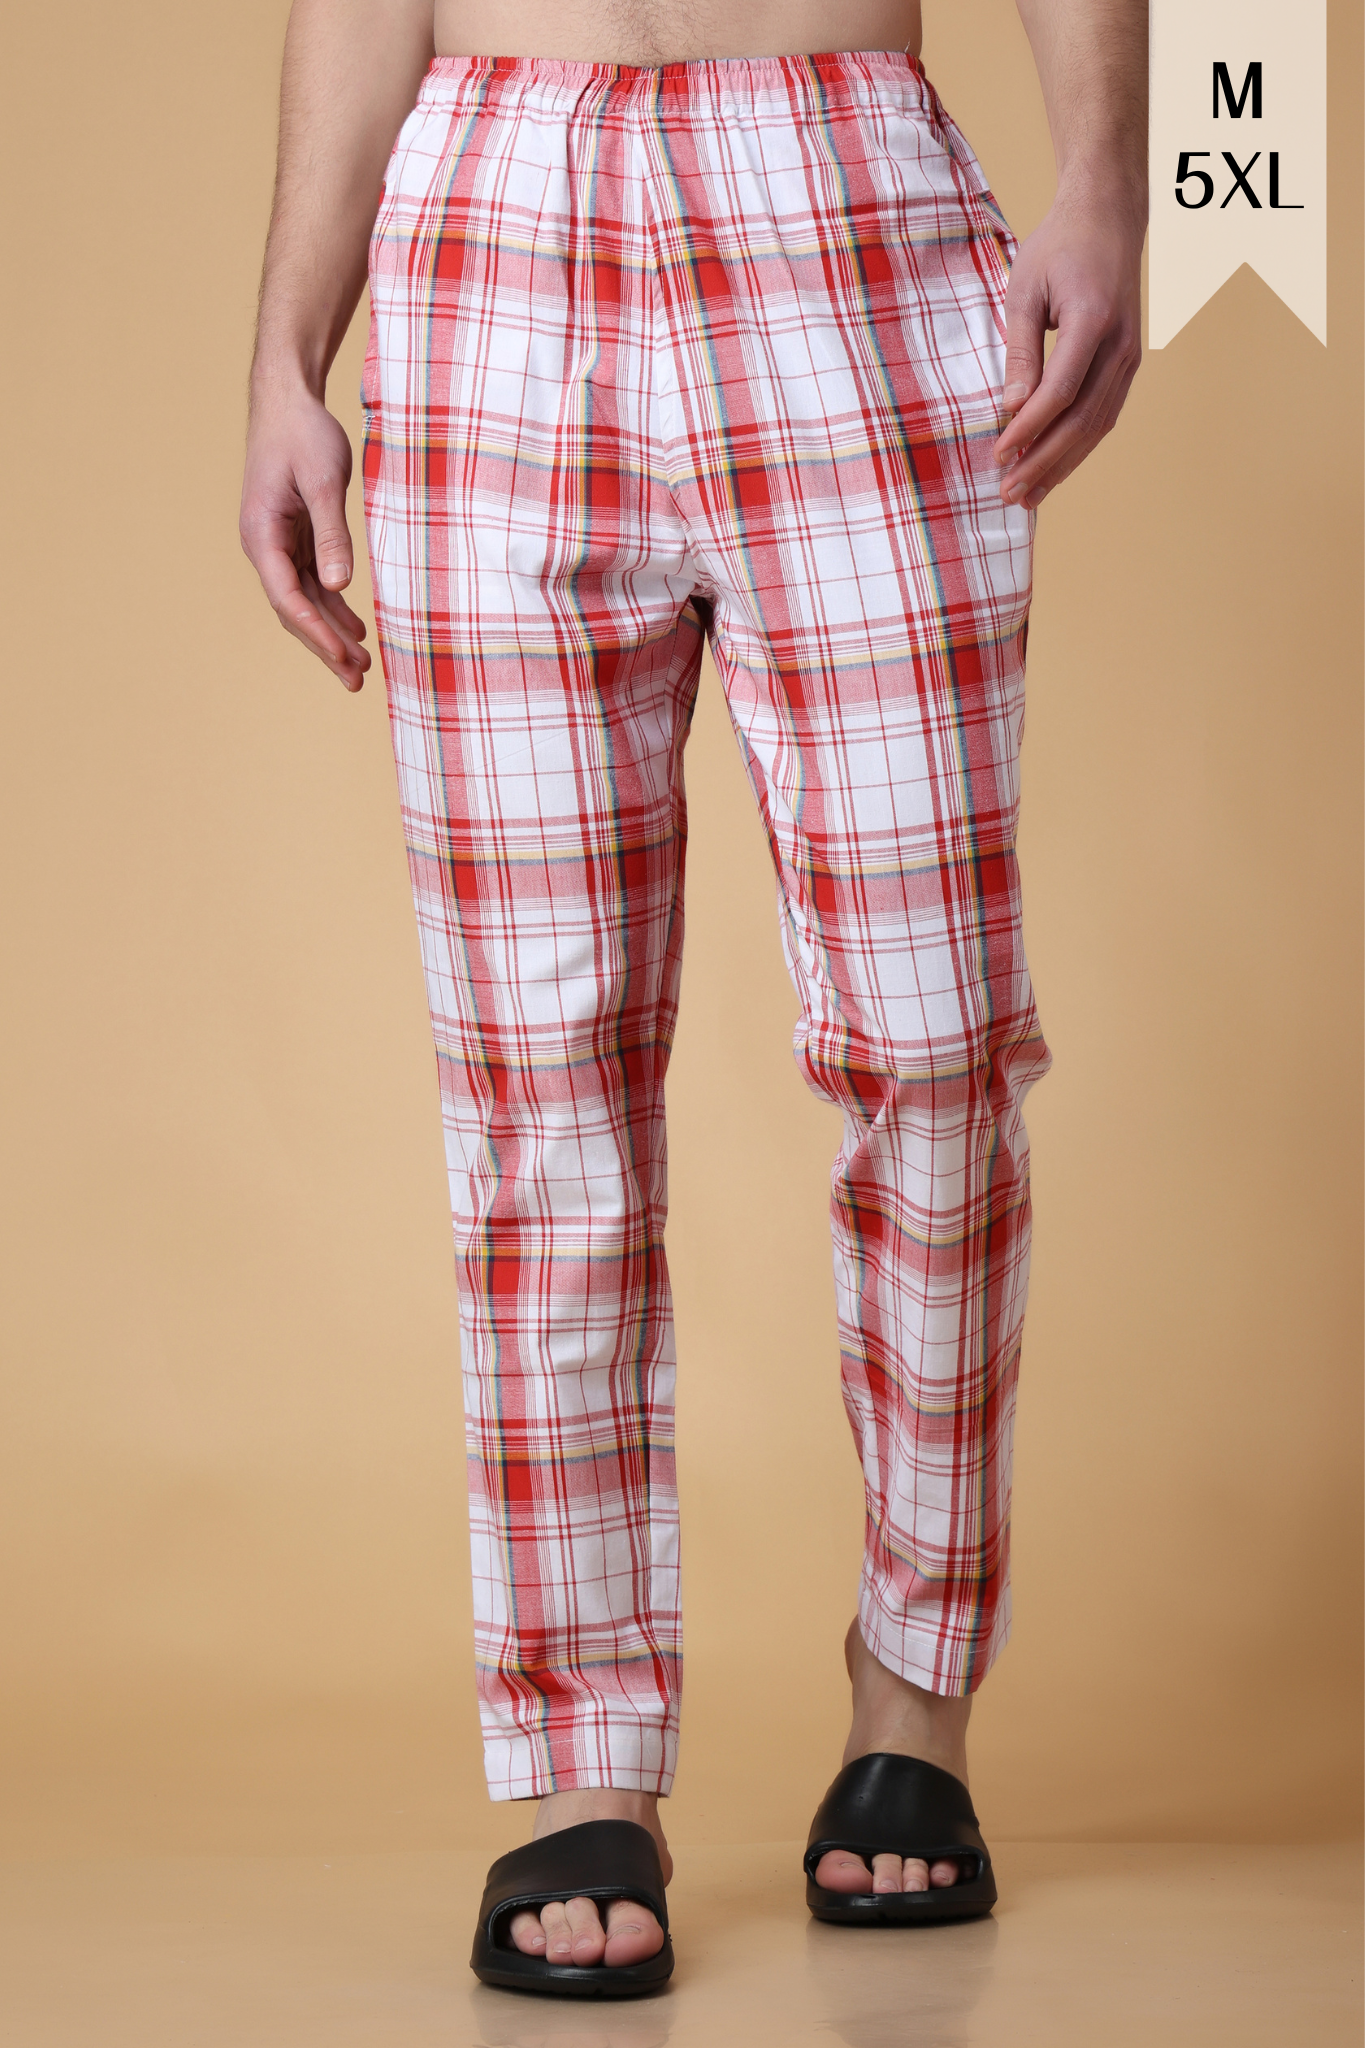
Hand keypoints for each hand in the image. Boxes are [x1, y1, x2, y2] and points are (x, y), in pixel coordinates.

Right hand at [240, 384, 371, 691]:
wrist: (287, 401)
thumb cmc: (304, 435)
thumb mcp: (324, 481)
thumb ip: (332, 535)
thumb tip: (338, 587)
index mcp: (262, 534)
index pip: (287, 598)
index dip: (316, 632)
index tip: (345, 656)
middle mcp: (264, 546)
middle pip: (293, 610)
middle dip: (325, 647)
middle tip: (358, 680)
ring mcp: (278, 544)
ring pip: (304, 602)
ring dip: (332, 634)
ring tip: (363, 666)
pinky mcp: (294, 538)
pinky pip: (313, 583)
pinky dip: (333, 608)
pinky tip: (356, 630)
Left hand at [994, 173, 1143, 508]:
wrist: (1108, 217)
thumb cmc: (1059, 248)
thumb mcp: (1024, 290)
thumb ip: (1019, 350)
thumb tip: (1012, 407)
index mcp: (1093, 321)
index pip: (1060, 392)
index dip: (1028, 429)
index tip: (998, 454)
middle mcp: (1120, 345)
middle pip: (1082, 420)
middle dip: (1043, 461)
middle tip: (1008, 493)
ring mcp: (1130, 357)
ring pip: (1098, 426)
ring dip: (1061, 464)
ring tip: (1028, 495)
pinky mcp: (1127, 364)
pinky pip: (1104, 415)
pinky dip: (1077, 447)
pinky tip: (1052, 468)